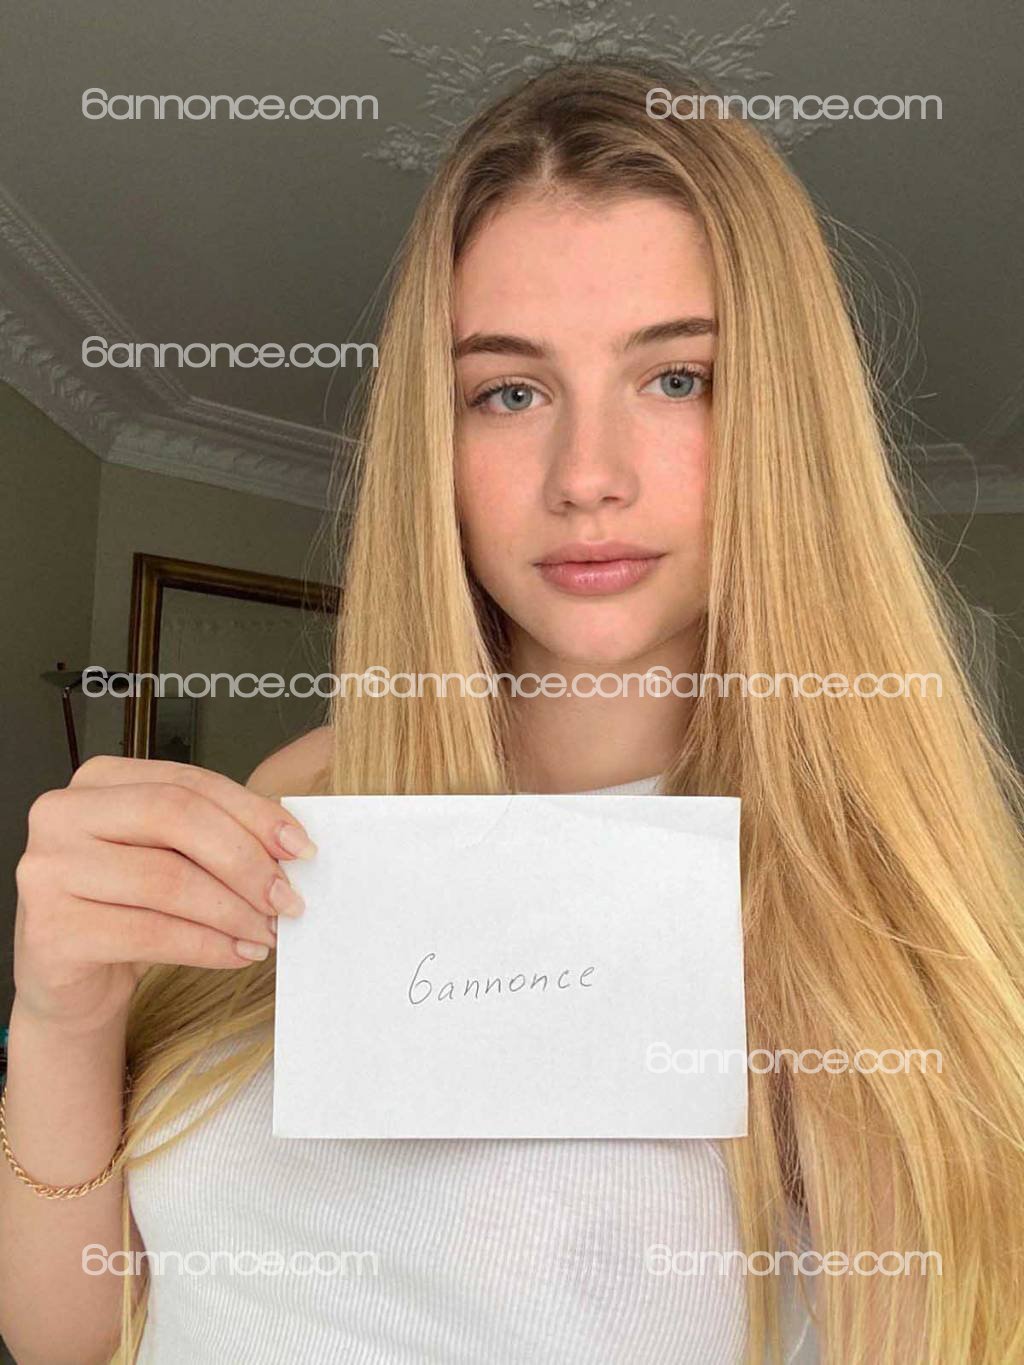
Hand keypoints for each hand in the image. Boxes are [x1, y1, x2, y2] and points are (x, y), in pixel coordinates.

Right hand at [12, 755, 314, 1034]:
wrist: (74, 980)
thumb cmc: (126, 908)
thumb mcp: (169, 856)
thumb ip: (217, 836)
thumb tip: (290, 844)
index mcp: (99, 781)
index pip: (189, 783)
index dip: (253, 813)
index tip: (300, 848)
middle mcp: (63, 814)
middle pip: (176, 818)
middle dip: (245, 860)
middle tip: (288, 896)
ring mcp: (49, 870)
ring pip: (167, 880)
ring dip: (233, 910)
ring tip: (269, 931)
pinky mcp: (51, 930)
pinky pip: (150, 933)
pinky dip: (208, 946)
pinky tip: (239, 953)